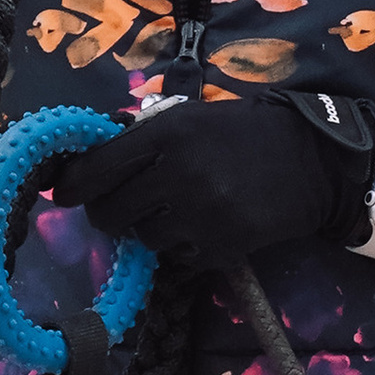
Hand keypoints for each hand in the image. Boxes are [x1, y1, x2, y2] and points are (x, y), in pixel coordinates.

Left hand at [56, 91, 374, 273]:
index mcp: (167, 134)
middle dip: (108, 213)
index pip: (98, 168)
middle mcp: (177, 175)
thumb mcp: (191, 117)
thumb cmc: (242, 132)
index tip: (63, 193)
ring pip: (143, 238)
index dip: (74, 185)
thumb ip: (145, 137)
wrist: (310, 161)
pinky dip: (181, 246)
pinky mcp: (219, 248)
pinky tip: (202, 225)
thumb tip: (92, 161)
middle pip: (110, 213)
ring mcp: (199, 215)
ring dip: (149, 229)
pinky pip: (176, 258)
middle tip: (119, 208)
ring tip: (176, 210)